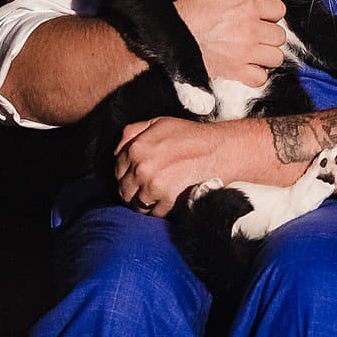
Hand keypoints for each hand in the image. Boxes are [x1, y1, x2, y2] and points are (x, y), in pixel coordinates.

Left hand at [114, 116, 281, 216]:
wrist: (219, 150)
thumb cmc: (190, 135)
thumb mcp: (158, 123)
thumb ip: (132, 133)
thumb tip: (117, 150)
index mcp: (135, 148)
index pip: (117, 170)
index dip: (126, 175)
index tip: (135, 177)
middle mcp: (141, 168)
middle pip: (124, 190)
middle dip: (132, 191)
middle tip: (144, 190)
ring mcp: (153, 185)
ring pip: (137, 204)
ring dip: (145, 203)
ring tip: (156, 197)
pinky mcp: (168, 200)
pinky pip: (154, 213)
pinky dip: (159, 211)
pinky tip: (167, 202)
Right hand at [174, 0, 285, 89]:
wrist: (172, 35)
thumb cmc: (191, 12)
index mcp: (247, 7)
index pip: (280, 10)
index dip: (272, 14)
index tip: (264, 17)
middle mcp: (250, 29)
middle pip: (280, 36)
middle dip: (270, 35)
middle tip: (257, 35)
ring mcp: (244, 52)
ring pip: (276, 57)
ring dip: (266, 55)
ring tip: (254, 52)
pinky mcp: (235, 70)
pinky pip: (260, 77)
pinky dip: (256, 74)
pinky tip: (248, 67)